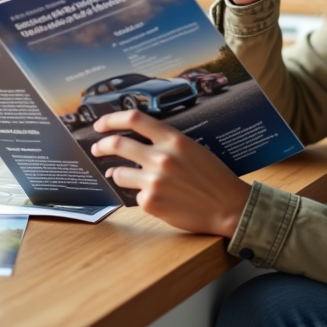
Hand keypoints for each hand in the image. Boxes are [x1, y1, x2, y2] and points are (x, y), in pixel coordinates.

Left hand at [91, 110, 250, 237]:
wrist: (228, 207)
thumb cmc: (214, 177)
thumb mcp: (193, 150)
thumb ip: (165, 145)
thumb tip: (133, 145)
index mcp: (174, 140)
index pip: (134, 119)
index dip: (111, 119)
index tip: (101, 124)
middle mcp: (161, 158)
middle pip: (117, 144)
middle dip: (101, 145)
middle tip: (97, 148)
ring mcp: (154, 181)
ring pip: (118, 173)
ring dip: (117, 173)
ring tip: (122, 175)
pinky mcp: (151, 202)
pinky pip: (135, 195)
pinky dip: (141, 195)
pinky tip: (155, 197)